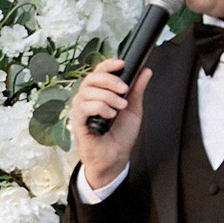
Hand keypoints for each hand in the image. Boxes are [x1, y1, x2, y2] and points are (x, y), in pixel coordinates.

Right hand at [70, 52, 147, 171]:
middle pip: (91, 78)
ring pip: (87, 92)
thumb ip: (137, 90)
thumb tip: (145, 71)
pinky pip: (84, 107)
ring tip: (120, 107)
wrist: (116, 158)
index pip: (99, 72)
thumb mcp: (133, 109)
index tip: (122, 64)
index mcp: (99, 93)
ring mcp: (81, 110)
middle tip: (124, 90)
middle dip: (110, 80)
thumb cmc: (120, 135)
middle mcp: (88, 99)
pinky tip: (110, 114)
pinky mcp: (78, 122)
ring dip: (107, 97)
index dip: (108, 65)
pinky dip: (99, 107)